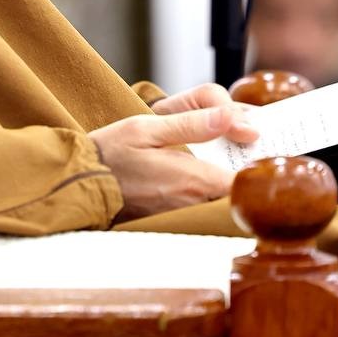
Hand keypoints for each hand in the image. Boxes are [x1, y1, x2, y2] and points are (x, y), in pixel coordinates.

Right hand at [90, 91, 259, 221]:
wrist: (78, 183)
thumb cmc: (110, 152)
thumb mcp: (147, 128)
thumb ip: (192, 124)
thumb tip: (233, 119)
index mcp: (192, 179)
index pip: (246, 180)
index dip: (260, 163)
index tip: (259, 142)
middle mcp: (193, 202)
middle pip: (239, 191)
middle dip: (248, 166)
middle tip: (247, 140)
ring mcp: (184, 213)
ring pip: (224, 198)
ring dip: (231, 176)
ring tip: (228, 147)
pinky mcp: (174, 217)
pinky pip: (206, 203)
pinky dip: (214, 186)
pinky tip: (205, 165)